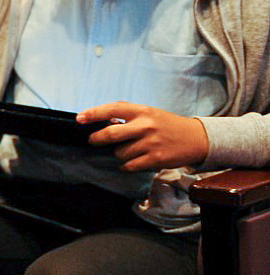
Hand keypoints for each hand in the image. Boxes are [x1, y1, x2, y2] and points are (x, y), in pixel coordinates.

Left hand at [81, 101, 209, 170]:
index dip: (93, 114)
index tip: (79, 119)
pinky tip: (131, 161)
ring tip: (128, 150)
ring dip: (118, 153)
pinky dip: (126, 165)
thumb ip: (127, 113)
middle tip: (93, 140)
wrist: (196, 138)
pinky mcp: (156, 159)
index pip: (112, 109)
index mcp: (142, 111)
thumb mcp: (148, 112)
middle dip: (97, 138)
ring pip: (119, 152)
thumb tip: (101, 118)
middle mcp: (145, 126)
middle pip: (111, 134)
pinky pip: (130, 165)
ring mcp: (151, 143)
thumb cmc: (166, 124)